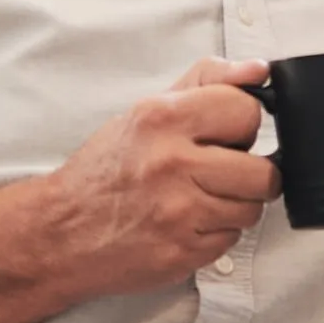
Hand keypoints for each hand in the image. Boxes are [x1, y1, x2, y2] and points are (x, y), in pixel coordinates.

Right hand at [40, 58, 278, 294]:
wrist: (61, 232)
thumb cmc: (103, 173)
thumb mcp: (145, 112)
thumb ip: (205, 83)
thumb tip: (256, 70)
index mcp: (162, 119)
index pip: (247, 111)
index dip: (240, 125)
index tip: (226, 134)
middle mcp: (171, 163)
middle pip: (262, 172)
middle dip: (247, 174)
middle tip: (217, 173)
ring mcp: (178, 212)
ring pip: (251, 210)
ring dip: (233, 207)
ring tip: (198, 199)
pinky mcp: (183, 252)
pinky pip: (231, 240)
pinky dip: (215, 234)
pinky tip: (186, 224)